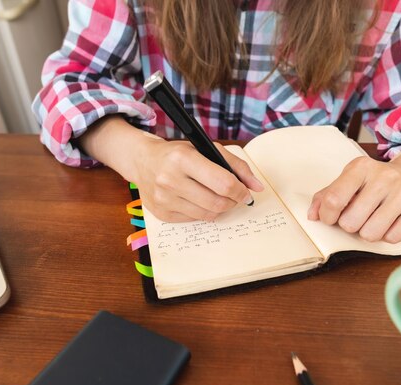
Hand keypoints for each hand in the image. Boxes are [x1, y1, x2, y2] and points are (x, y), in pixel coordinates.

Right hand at [135, 139, 263, 221]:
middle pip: (217, 202)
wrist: (143, 161)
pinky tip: (198, 200)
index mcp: (182, 159)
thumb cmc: (179, 154)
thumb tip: (257, 188)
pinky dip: (203, 211)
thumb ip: (236, 166)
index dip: (240, 190)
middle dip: (232, 202)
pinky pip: (194, 219)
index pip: (223, 183)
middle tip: (233, 196)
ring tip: (217, 197)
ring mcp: (163, 199)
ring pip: (207, 214)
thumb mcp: (207, 149)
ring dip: (219, 208)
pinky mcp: (161, 214)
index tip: (245, 192)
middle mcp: (169, 179)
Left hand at [307, 156, 400, 242]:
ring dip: (368, 232)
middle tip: (359, 216)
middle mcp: (384, 177)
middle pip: (350, 222)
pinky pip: (392, 238)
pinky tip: (391, 221)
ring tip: (374, 219)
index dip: (328, 216)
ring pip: (371, 234)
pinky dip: (388, 235)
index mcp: (361, 167)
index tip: (331, 218)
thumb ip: (326, 196)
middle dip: (350, 225)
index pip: (333, 199)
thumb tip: (312, 216)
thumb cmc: (375, 181)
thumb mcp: (350, 180)